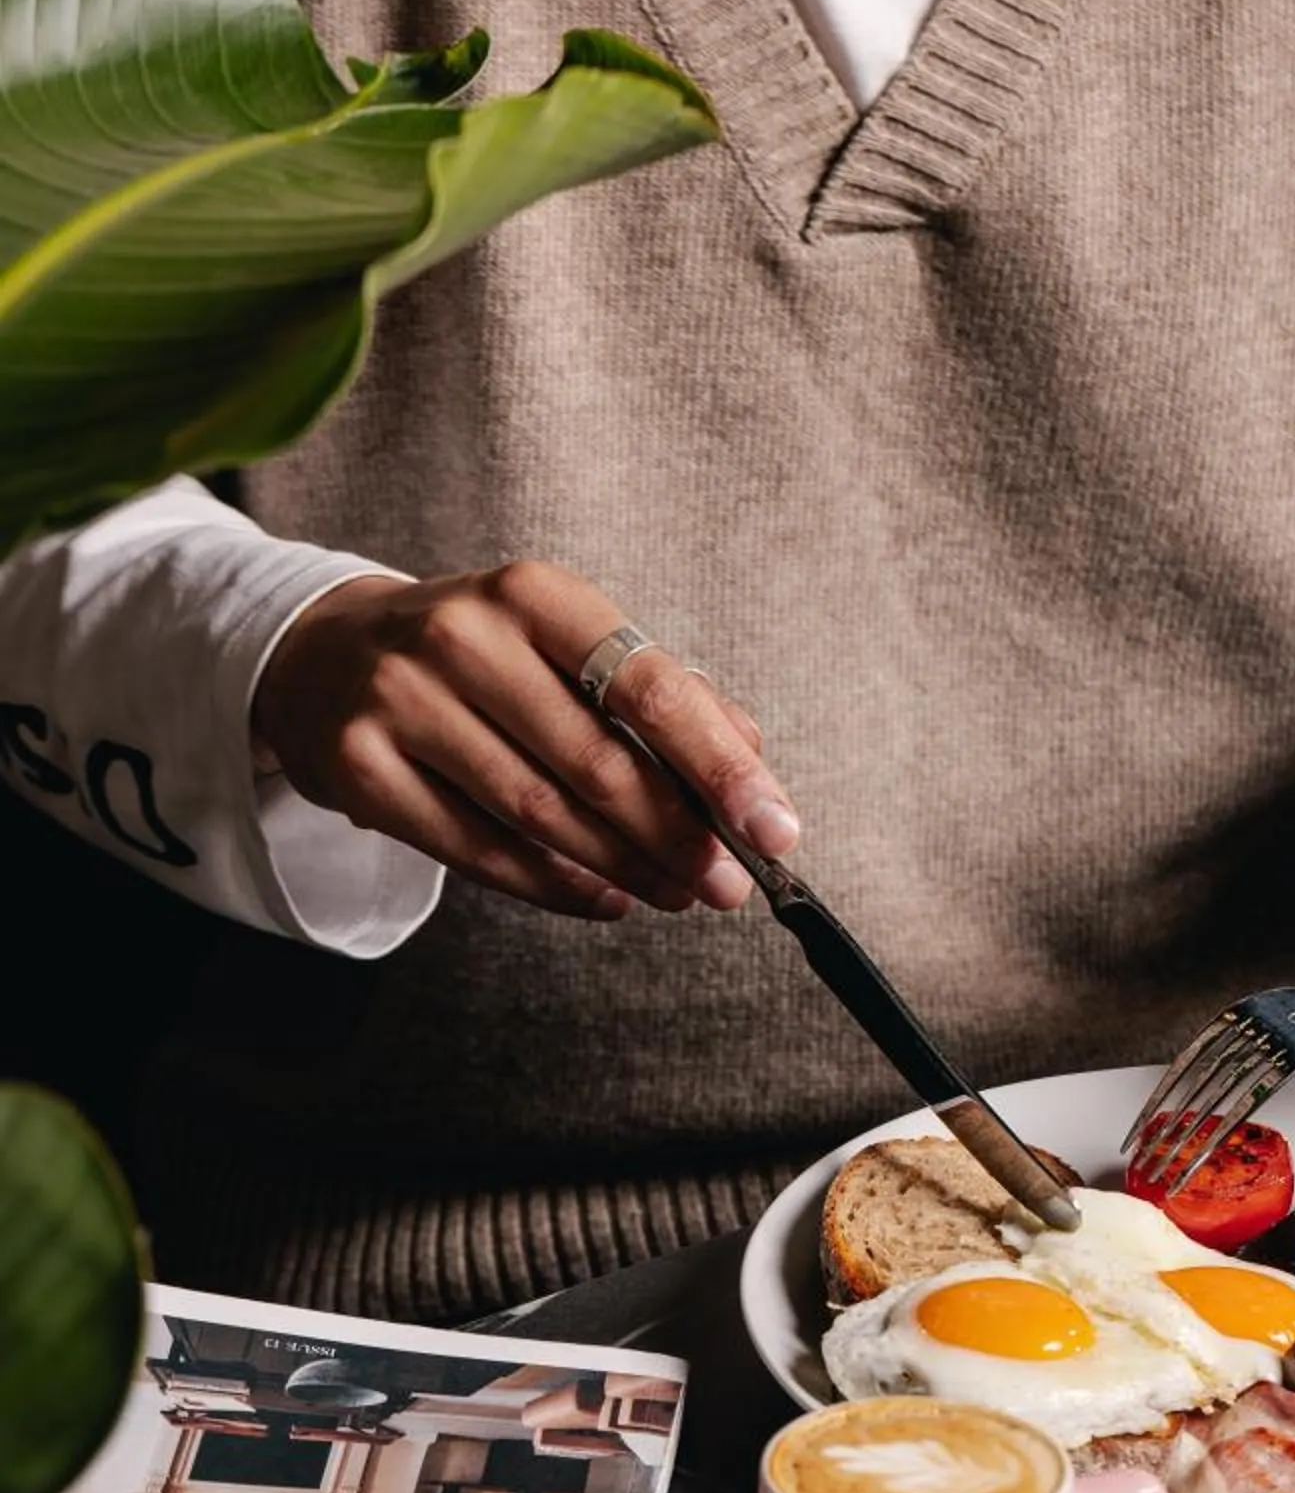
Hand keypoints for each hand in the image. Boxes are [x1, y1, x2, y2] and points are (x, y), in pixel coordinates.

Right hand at [253, 562, 801, 920]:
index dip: (720, 768)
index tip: (774, 828)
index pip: (648, 687)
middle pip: (597, 762)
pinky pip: (479, 850)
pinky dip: (555, 886)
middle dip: (678, 836)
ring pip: (539, 814)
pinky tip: (606, 897)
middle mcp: (462, 638)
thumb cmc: (476, 657)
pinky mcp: (360, 769)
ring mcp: (401, 702)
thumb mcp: (563, 643)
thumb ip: (661, 694)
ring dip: (625, 868)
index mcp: (533, 595)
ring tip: (678, 894)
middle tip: (728, 884)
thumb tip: (750, 758)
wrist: (323, 654)